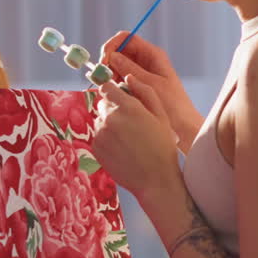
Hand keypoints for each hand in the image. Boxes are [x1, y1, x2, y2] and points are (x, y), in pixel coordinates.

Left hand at [90, 76, 182, 208]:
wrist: (155, 180)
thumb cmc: (162, 147)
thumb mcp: (161, 116)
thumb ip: (145, 92)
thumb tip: (129, 77)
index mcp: (128, 107)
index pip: (107, 88)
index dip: (113, 92)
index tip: (120, 98)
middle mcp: (110, 118)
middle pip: (102, 104)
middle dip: (113, 108)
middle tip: (130, 123)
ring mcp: (101, 133)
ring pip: (99, 120)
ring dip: (109, 124)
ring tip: (127, 139)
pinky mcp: (95, 148)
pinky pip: (97, 135)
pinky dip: (106, 139)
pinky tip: (121, 148)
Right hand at [100, 32, 203, 150]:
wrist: (184, 127)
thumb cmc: (172, 104)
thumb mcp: (150, 84)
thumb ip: (130, 69)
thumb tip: (111, 56)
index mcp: (152, 54)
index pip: (126, 38)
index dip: (111, 46)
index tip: (103, 61)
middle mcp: (146, 61)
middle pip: (119, 51)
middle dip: (108, 62)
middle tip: (100, 78)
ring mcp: (141, 74)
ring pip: (117, 66)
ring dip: (109, 74)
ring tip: (105, 88)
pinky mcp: (136, 87)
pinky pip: (120, 80)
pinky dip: (113, 84)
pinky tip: (111, 94)